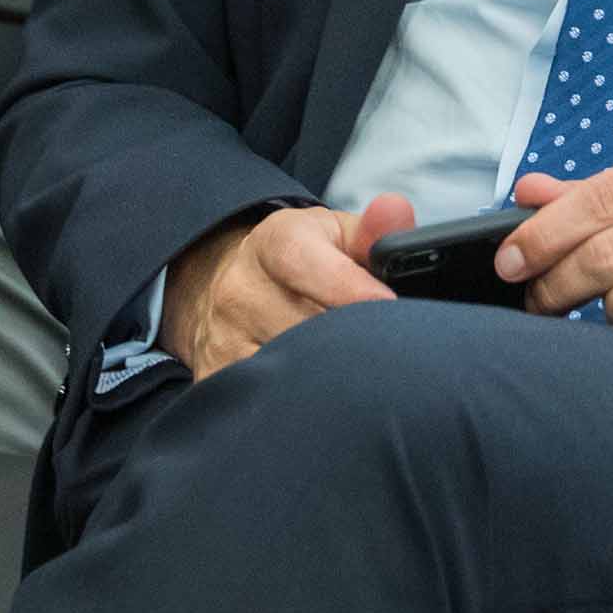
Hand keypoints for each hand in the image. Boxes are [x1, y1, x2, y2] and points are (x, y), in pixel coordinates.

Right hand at [157, 194, 411, 379]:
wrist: (235, 288)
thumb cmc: (302, 262)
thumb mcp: (335, 235)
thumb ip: (374, 230)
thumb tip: (396, 211)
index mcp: (271, 244)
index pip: (301, 261)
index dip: (346, 286)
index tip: (386, 304)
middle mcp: (239, 291)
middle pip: (306, 326)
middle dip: (353, 337)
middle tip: (387, 345)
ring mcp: (223, 339)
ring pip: (292, 368)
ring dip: (335, 373)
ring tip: (357, 365)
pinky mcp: (216, 379)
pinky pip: (271, 400)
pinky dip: (307, 400)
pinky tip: (325, 392)